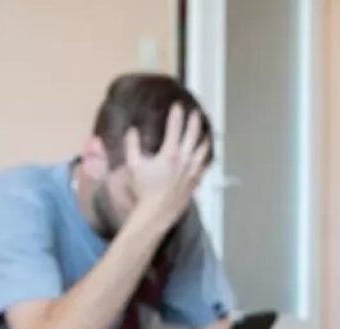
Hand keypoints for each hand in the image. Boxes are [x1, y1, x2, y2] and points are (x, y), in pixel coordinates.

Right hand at [124, 104, 210, 229]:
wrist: (156, 212)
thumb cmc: (144, 191)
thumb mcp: (133, 165)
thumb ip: (132, 145)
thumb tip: (132, 131)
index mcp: (170, 153)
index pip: (175, 128)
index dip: (176, 114)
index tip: (177, 106)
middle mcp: (185, 160)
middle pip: (193, 135)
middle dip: (194, 122)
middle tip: (195, 113)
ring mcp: (192, 171)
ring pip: (203, 150)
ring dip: (204, 138)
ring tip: (206, 132)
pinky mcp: (196, 182)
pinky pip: (205, 166)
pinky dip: (207, 158)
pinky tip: (207, 156)